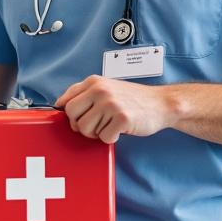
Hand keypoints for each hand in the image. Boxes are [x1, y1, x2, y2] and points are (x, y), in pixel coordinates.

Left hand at [55, 75, 176, 143]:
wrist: (161, 103)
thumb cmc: (133, 98)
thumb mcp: (107, 87)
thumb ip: (84, 93)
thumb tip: (60, 104)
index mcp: (94, 82)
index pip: (66, 101)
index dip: (70, 115)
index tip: (76, 119)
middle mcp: (100, 90)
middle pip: (72, 116)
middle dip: (80, 125)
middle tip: (95, 125)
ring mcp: (111, 104)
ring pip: (86, 129)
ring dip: (97, 133)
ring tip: (109, 125)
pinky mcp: (121, 118)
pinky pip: (103, 137)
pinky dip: (111, 138)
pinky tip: (119, 129)